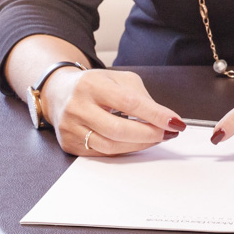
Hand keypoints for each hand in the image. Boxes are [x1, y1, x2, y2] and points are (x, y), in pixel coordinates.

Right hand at [42, 68, 186, 156]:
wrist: (58, 93)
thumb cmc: (93, 86)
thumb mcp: (118, 79)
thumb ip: (141, 97)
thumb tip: (165, 119)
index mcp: (91, 84)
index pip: (128, 103)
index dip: (154, 115)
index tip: (174, 121)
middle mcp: (77, 107)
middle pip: (118, 129)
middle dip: (149, 134)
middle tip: (167, 133)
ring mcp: (71, 128)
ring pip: (111, 146)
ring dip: (139, 145)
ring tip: (155, 138)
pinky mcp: (69, 144)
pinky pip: (103, 154)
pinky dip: (124, 150)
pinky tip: (135, 143)